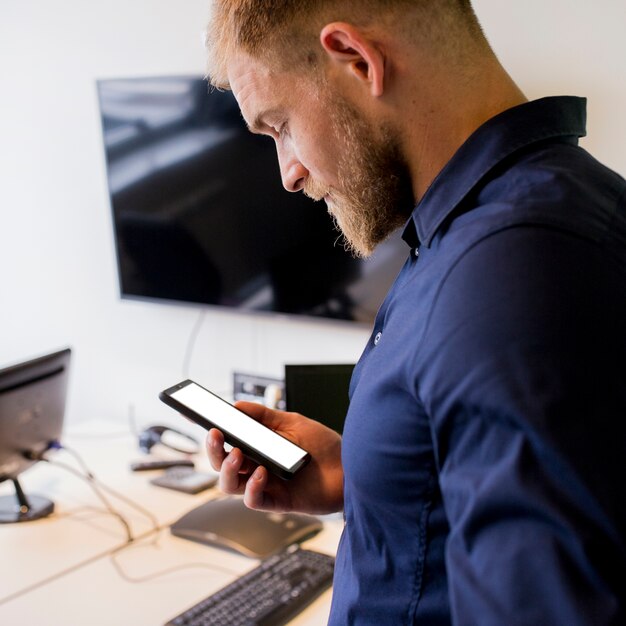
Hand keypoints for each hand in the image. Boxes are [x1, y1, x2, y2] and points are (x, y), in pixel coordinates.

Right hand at [206, 401, 343, 514]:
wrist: (352, 466)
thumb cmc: (323, 445)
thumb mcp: (293, 422)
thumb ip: (264, 416)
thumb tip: (237, 405)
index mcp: (258, 447)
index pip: (228, 443)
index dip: (213, 435)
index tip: (201, 419)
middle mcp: (257, 466)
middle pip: (222, 464)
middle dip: (214, 450)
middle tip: (216, 435)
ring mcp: (266, 484)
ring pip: (231, 484)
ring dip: (227, 470)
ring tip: (238, 454)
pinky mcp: (278, 501)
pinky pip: (254, 500)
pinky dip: (252, 487)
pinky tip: (261, 473)